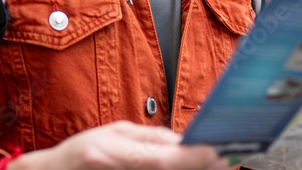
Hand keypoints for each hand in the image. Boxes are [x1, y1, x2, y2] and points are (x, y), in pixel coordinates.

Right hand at [8, 120, 228, 169]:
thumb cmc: (79, 154)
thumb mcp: (113, 134)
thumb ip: (149, 138)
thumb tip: (184, 139)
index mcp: (113, 153)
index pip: (164, 160)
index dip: (195, 158)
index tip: (219, 153)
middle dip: (198, 168)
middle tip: (223, 162)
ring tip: (210, 165)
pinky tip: (187, 169)